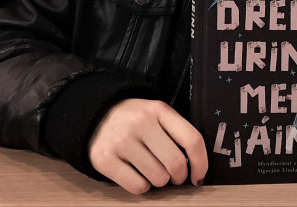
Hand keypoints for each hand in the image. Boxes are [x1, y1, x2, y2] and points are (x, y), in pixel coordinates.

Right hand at [88, 98, 207, 193]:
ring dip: (159, 181)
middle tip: (174, 176)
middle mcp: (140, 123)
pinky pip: (137, 186)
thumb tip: (196, 166)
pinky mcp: (105, 159)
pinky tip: (137, 174)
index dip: (201, 163)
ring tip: (151, 170)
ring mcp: (122, 141)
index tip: (199, 176)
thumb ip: (175, 132)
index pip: (191, 139)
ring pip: (158, 178)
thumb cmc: (134, 120)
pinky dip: (142, 186)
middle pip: (175, 163)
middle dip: (179, 176)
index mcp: (159, 110)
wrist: (95, 116)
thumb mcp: (156, 114)